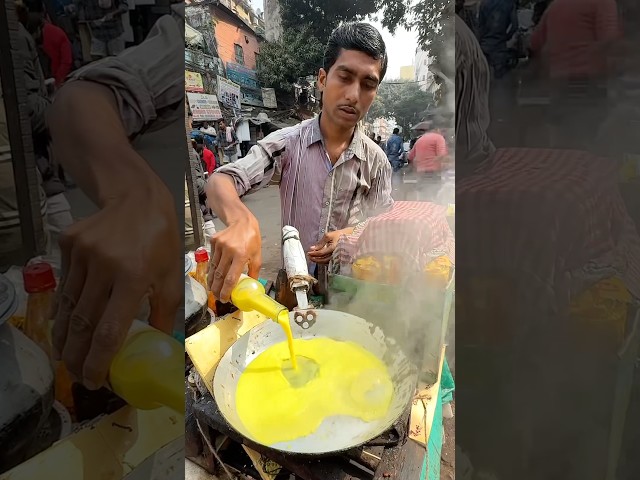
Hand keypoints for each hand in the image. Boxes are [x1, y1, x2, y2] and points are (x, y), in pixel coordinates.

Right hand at [52, 183, 181, 389]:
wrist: (137, 198)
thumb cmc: (160, 241)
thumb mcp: (170, 275)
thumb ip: (164, 312)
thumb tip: (159, 347)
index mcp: (135, 277)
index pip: (110, 330)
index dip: (98, 360)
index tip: (93, 381)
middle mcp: (105, 267)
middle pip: (83, 323)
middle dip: (76, 356)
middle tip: (75, 374)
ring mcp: (83, 254)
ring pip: (68, 306)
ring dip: (66, 336)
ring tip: (66, 356)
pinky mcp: (69, 245)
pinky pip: (64, 284)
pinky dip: (64, 307)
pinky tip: (64, 324)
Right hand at [208, 216, 261, 302]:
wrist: (242, 221)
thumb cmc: (252, 239)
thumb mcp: (257, 255)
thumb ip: (254, 271)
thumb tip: (252, 285)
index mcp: (242, 255)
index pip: (231, 277)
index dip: (226, 290)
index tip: (224, 298)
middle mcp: (229, 250)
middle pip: (220, 275)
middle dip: (216, 288)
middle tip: (216, 296)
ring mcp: (220, 245)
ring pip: (213, 267)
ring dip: (212, 280)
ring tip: (212, 289)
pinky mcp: (214, 241)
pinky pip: (212, 258)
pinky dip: (212, 267)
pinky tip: (212, 274)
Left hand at [307, 228, 352, 264]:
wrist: (350, 237)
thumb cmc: (339, 235)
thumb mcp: (329, 236)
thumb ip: (320, 243)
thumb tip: (312, 248)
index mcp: (333, 248)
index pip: (321, 253)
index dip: (314, 254)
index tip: (308, 252)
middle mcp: (336, 254)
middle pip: (323, 260)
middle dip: (315, 259)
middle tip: (309, 257)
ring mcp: (338, 257)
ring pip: (326, 262)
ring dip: (318, 261)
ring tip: (313, 258)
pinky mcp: (338, 259)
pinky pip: (330, 262)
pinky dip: (323, 261)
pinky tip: (319, 259)